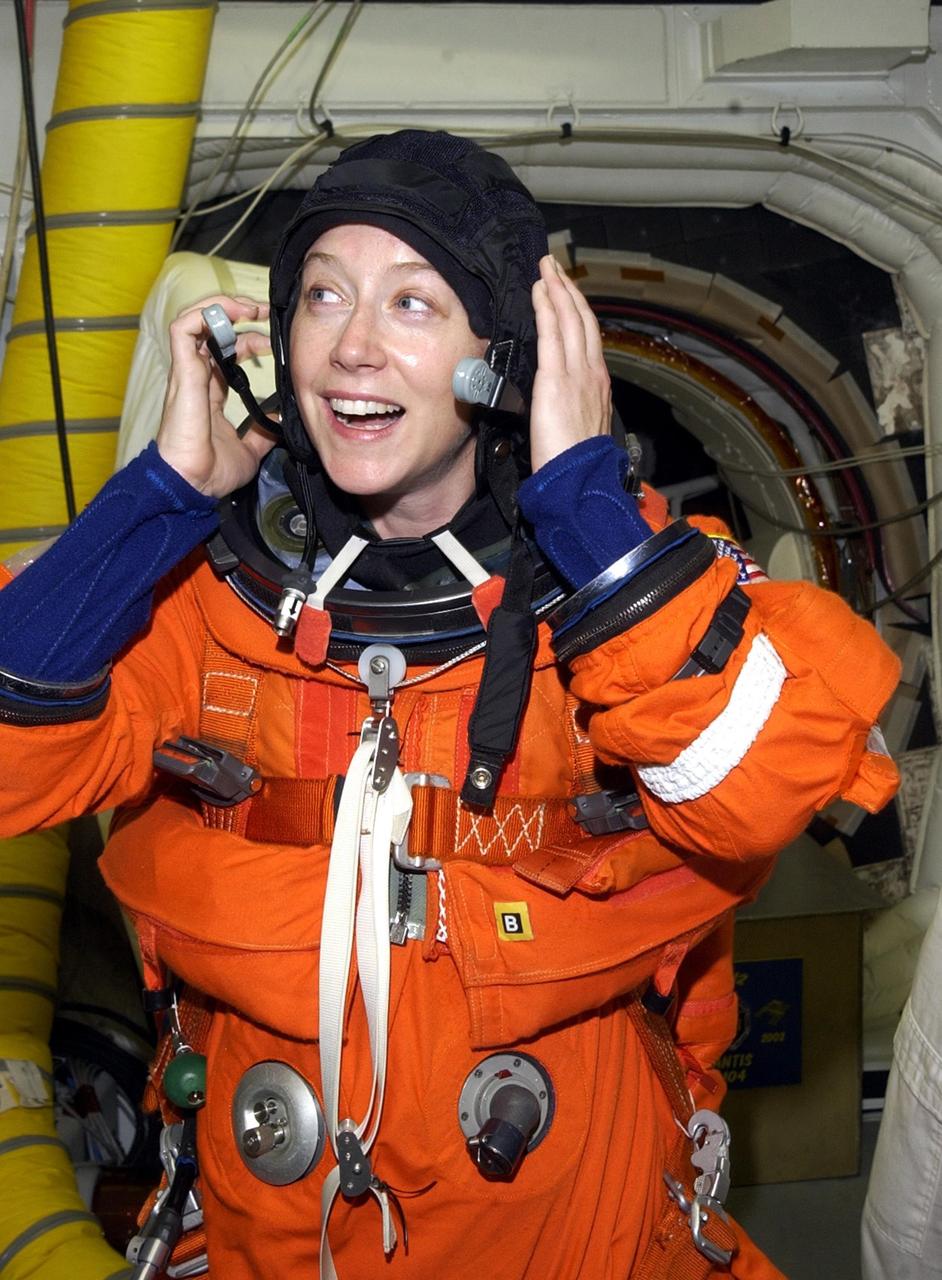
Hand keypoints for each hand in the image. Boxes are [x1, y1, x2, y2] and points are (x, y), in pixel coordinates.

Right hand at [156, 295, 276, 497]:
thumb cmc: (211, 470)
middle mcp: (196, 376)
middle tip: (266, 313)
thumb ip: (265, 430)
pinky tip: (230, 314)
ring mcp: (187, 372)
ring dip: (221, 305)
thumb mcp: (251, 448)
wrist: (192, 483)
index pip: (226, 351)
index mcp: (209, 391)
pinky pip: (182, 329)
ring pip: (193, 320)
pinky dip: (203, 313)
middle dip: (238, 313)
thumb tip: (284, 418)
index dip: (249, 339)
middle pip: (211, 329)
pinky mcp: (182, 372)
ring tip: (247, 306)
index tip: (273, 341)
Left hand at [529, 255, 611, 473]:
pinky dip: (546, 307)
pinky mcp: (556, 379)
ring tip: (546, 268)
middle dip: (568, 290)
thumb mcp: (579, 429)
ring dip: (557, 289)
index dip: (577, 312)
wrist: (580, 481)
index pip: (588, 339)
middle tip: (554, 267)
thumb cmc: (576, 465)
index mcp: (598, 385)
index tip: (565, 293)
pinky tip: (539, 290)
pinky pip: (552, 334)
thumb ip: (571, 408)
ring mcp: (576, 374)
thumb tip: (557, 402)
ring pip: (569, 320)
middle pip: (582, 321)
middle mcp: (592, 373)